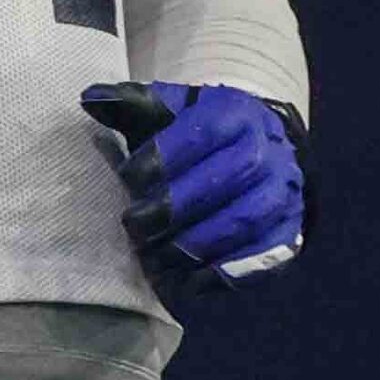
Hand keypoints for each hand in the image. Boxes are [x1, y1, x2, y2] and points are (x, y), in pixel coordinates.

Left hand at [83, 81, 309, 293]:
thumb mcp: (167, 113)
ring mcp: (284, 192)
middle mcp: (269, 149)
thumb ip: (133, 104)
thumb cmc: (197, 135)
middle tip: (135, 226)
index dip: (165, 156)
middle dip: (177, 205)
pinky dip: (226, 271)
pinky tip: (188, 281)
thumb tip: (90, 98)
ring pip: (248, 220)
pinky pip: (264, 256)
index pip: (205, 131)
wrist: (256, 151)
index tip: (128, 176)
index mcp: (236, 112)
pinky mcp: (289, 232)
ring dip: (197, 244)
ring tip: (154, 258)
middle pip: (230, 177)